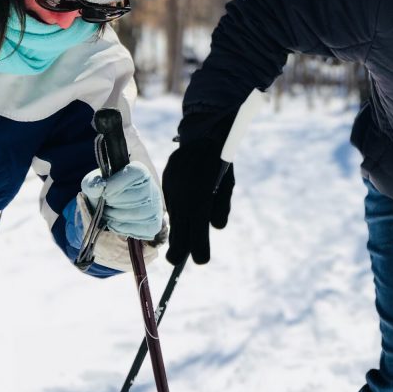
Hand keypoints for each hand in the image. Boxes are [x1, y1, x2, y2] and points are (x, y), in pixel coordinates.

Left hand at [80, 162, 163, 240]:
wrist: (110, 208)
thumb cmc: (103, 192)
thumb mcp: (93, 184)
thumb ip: (92, 183)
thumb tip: (98, 188)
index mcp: (139, 172)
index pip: (136, 173)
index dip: (117, 184)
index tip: (105, 193)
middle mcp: (152, 188)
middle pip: (138, 196)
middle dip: (115, 203)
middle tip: (105, 205)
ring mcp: (155, 207)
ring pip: (139, 213)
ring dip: (117, 216)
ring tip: (109, 213)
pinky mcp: (154, 224)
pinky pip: (142, 229)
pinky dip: (124, 228)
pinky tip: (115, 223)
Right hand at [162, 139, 233, 265]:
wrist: (202, 130)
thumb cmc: (220, 158)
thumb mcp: (227, 184)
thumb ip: (222, 207)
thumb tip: (216, 228)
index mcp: (200, 198)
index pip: (197, 233)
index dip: (198, 249)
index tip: (201, 260)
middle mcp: (182, 196)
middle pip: (180, 231)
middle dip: (179, 249)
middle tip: (177, 261)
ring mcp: (171, 189)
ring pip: (174, 218)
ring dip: (178, 230)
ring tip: (177, 244)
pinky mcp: (166, 182)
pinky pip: (171, 204)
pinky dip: (177, 212)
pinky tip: (182, 211)